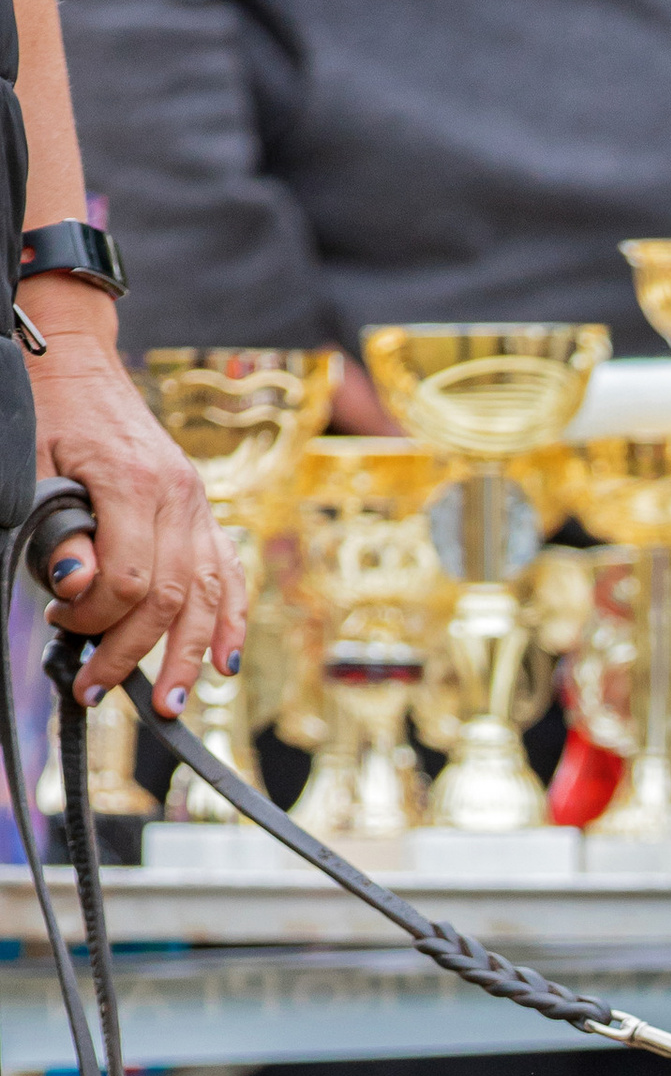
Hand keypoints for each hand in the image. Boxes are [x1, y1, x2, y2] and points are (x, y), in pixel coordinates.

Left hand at [24, 300, 245, 715]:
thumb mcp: (35, 468)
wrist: (80, 368)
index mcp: (132, 482)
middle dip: (134, 653)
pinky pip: (229, 574)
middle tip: (96, 688)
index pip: (129, 577)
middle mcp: (177, 497)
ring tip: (171, 706)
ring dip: (188, 657)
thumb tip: (77, 588)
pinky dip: (231, 622)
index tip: (60, 625)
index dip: (95, 617)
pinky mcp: (203, 512)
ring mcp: (197, 505)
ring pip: (207, 595)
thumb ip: (56, 531)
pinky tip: (225, 662)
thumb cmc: (50, 417)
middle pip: (170, 597)